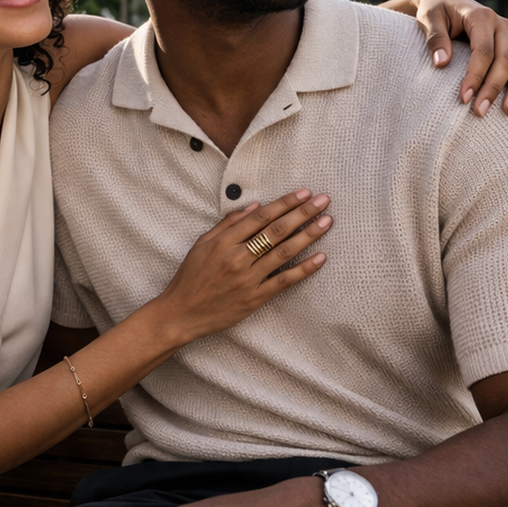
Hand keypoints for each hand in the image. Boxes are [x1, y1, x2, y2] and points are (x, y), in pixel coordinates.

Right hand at [150, 190, 331, 343]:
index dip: (284, 203)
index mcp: (223, 242)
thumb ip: (227, 224)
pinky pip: (284, 281)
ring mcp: (248, 279)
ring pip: (284, 252)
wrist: (182, 313)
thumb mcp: (202, 245)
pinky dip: (304, 269)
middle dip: (302, 213)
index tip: (303, 193)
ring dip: (308, 235)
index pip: (260, 217)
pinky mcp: (255, 298)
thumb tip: (254, 207)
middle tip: (322, 201)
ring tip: (326, 222)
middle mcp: (237, 258)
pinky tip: (320, 258)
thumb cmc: (190, 277)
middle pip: (276, 231)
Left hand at [395, 0, 507, 115]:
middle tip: (479, 112)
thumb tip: (441, 63)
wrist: (447, 0)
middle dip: (494, 88)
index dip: (476, 75)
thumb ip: (435, 38)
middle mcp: (503, 25)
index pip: (484, 51)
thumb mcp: (428, 18)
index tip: (464, 98)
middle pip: (506, 60)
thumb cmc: (436, 11)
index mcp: (482, 16)